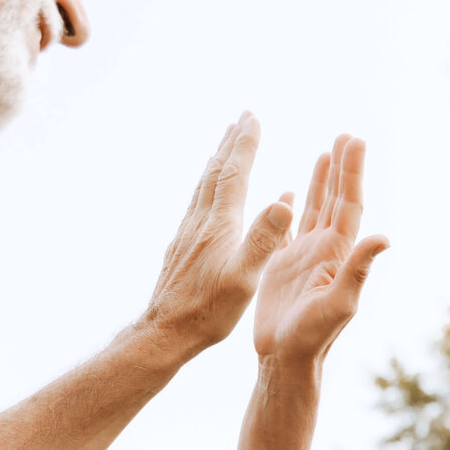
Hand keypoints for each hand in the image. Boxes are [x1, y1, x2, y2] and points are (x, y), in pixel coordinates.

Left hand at [137, 113, 293, 359]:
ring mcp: (187, 233)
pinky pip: (196, 204)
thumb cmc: (209, 310)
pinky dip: (206, 185)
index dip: (244, 144)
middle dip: (231, 143)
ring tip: (225, 145)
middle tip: (242, 118)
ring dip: (217, 161)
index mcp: (219, 225)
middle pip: (216, 172)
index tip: (253, 118)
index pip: (234, 174)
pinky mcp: (180, 246)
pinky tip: (207, 193)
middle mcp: (200, 222)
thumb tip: (283, 200)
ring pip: (203, 186)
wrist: (166, 331)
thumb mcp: (245, 278)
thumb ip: (264, 239)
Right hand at [252, 135, 389, 367]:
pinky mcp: (282, 267)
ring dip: (321, 182)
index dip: (352, 172)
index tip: (354, 141)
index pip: (348, 204)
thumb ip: (358, 269)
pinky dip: (289, 209)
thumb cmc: (313, 336)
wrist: (286, 360)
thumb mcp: (339, 303)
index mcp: (338, 253)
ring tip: (325, 153)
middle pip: (336, 200)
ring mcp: (304, 257)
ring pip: (315, 210)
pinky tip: (289, 193)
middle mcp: (325, 251)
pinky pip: (287, 230)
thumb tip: (385, 238)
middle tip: (345, 136)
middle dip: (341, 168)